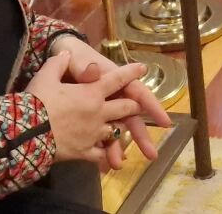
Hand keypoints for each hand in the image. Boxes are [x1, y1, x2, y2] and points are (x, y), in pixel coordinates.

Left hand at [50, 36, 171, 167]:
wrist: (57, 57)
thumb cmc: (74, 56)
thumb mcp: (77, 58)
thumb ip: (85, 67)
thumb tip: (94, 70)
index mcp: (115, 81)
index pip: (137, 93)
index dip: (151, 107)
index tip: (164, 122)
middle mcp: (112, 97)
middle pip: (130, 117)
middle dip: (141, 136)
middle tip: (151, 154)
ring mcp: (101, 110)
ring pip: (113, 130)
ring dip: (117, 147)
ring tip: (116, 164)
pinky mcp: (87, 120)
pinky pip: (97, 137)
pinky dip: (100, 149)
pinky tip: (103, 163)